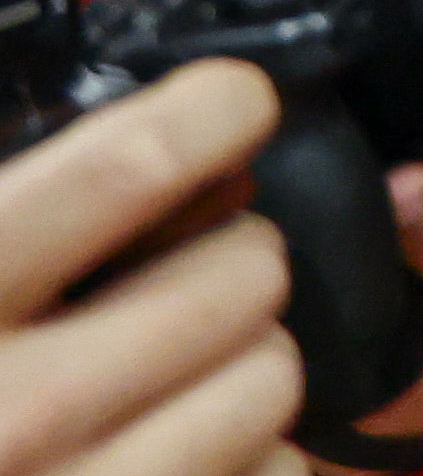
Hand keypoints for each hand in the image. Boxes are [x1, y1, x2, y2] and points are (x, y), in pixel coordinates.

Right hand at [0, 61, 297, 475]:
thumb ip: (33, 213)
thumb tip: (190, 160)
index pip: (127, 169)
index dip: (212, 113)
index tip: (233, 105)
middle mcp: (11, 412)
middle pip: (241, 274)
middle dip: (231, 264)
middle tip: (177, 286)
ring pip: (270, 378)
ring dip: (241, 369)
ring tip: (163, 384)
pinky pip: (274, 474)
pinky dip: (246, 460)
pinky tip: (166, 454)